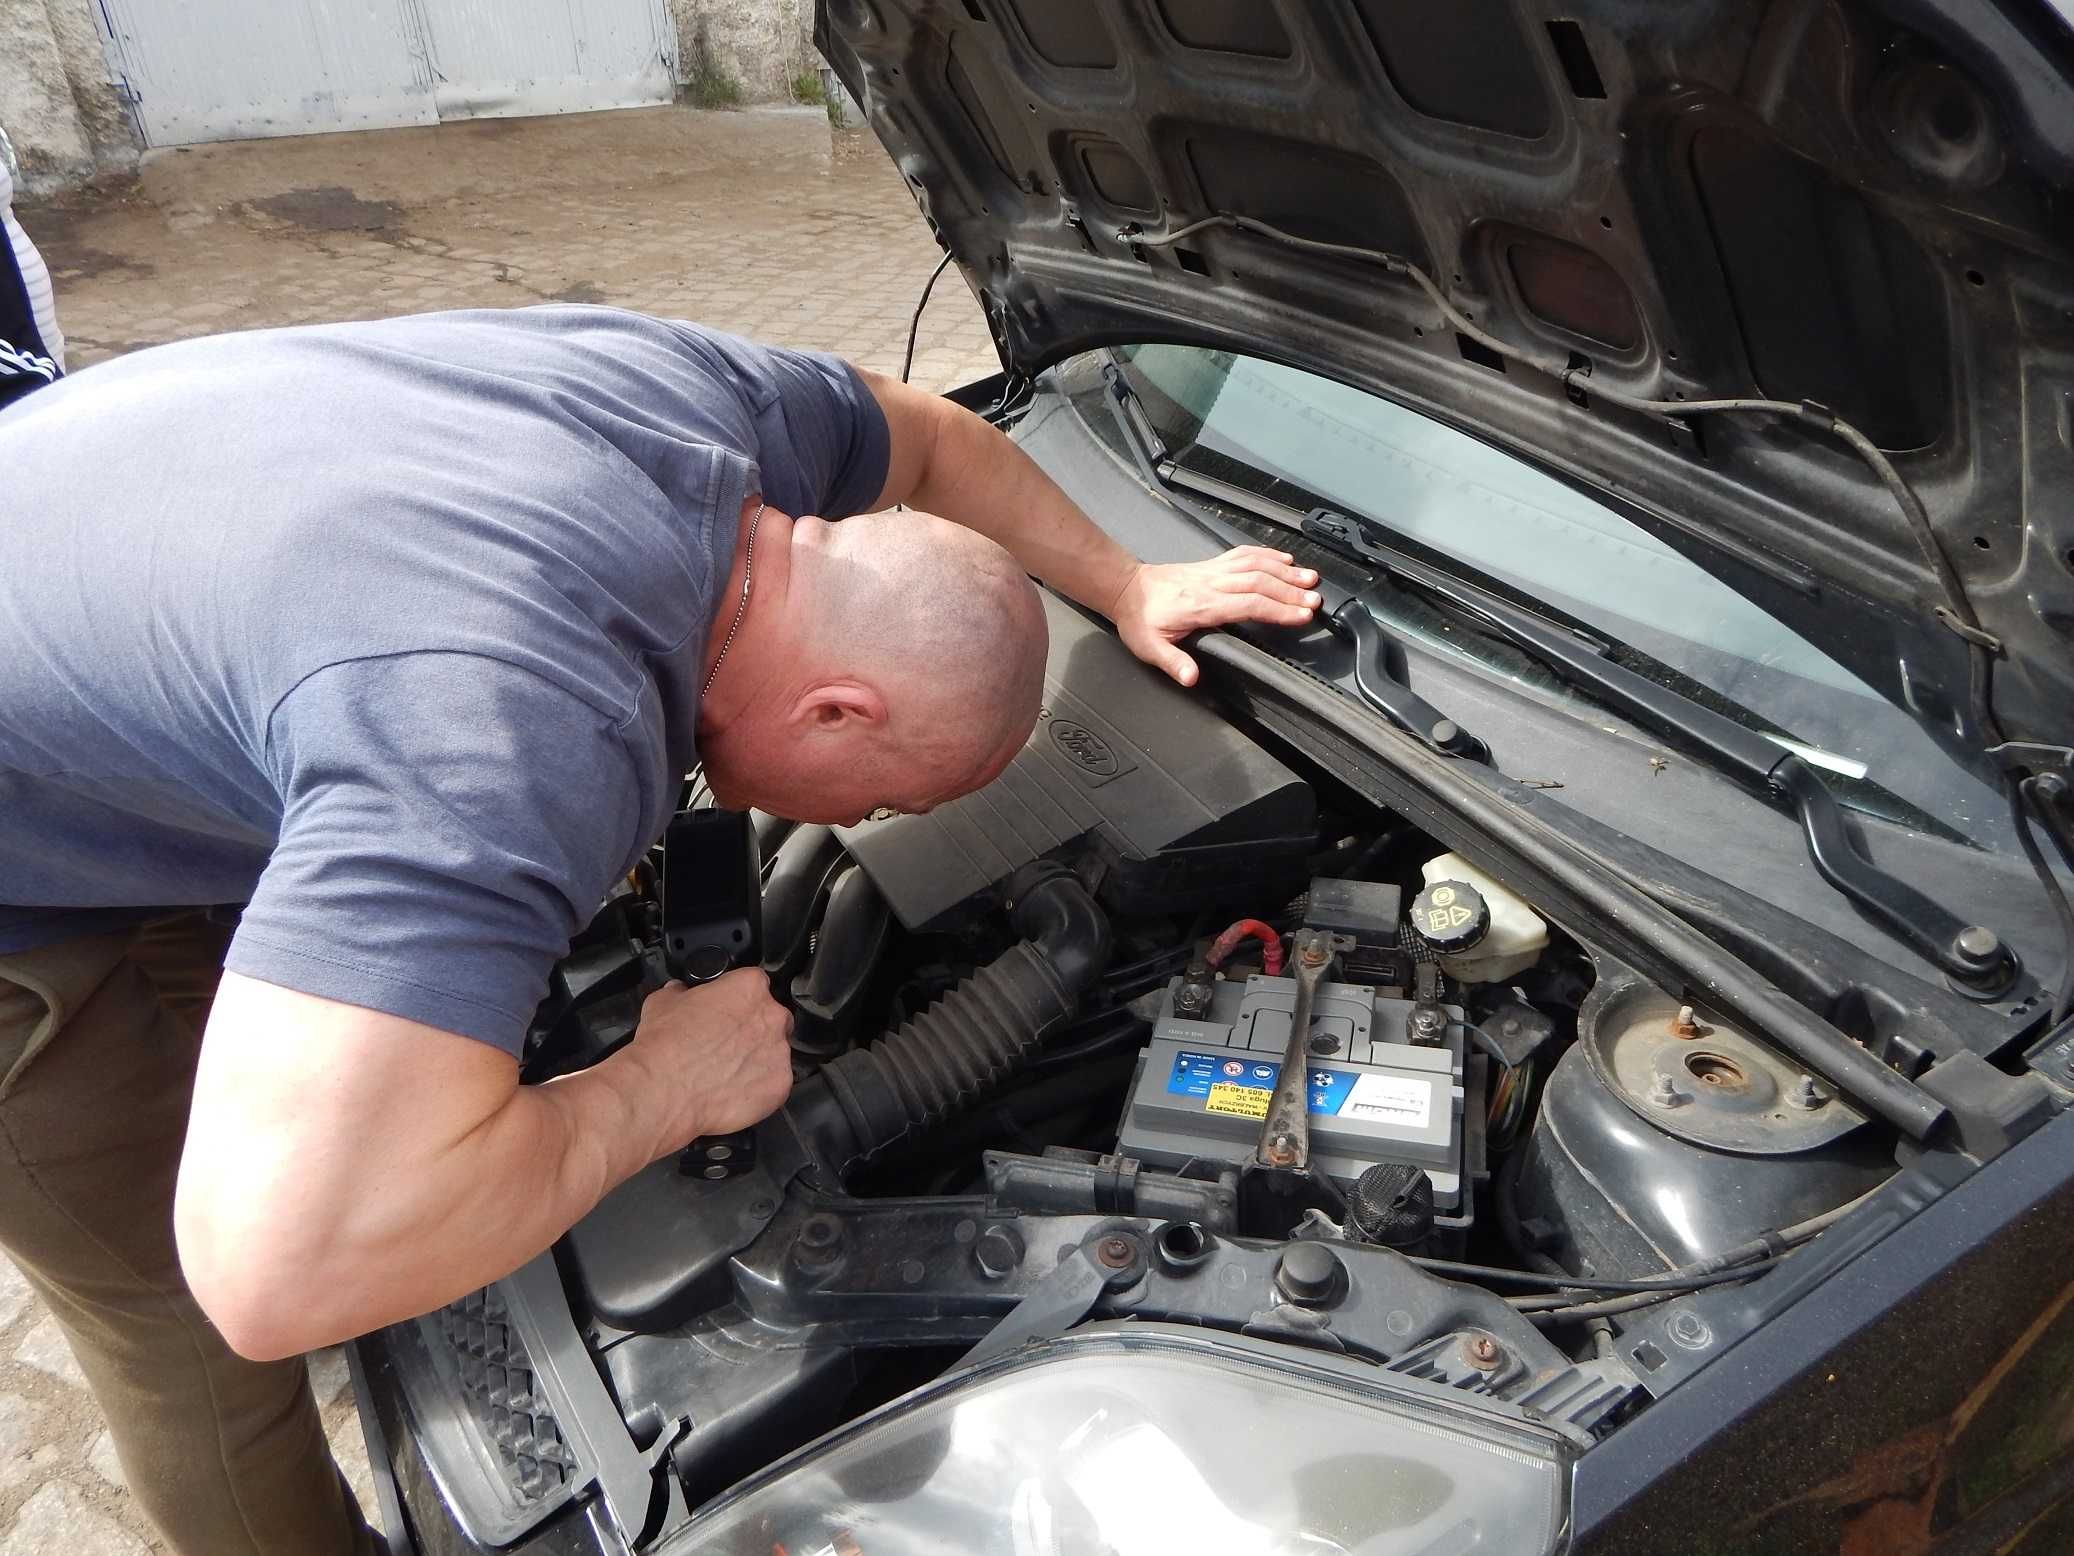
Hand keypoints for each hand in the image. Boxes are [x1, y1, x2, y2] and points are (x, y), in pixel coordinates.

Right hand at [624, 967, 793, 1155]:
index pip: (755, 983)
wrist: (663, 1092)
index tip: (727, 1011)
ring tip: (726, 1071)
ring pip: (775, 1052)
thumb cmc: (665, 1048)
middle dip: (753, 1030)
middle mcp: (772, 1017)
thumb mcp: (662, 1003)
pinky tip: (733, 1090)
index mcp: (749, 988)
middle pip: (772, 1018)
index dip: (739, 999)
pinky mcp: (781, 1085)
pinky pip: (776, 1083)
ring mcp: (780, 1052)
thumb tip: (678, 992)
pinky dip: (759, 1088)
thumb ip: (679, 992)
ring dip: (757, 1059)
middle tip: (726, 1044)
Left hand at [1108, 546, 1320, 685]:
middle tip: (1316, 599)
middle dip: (1291, 590)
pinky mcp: (1211, 564)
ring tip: (1310, 578)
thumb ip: (1173, 662)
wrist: (1125, 589)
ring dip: (1285, 570)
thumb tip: (1191, 677)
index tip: (1301, 614)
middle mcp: (1211, 583)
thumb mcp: (1149, 648)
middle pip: (1259, 582)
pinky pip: (1243, 554)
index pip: (1248, 604)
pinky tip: (1284, 558)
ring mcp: (1212, 570)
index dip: (1277, 609)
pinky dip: (1266, 554)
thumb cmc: (1139, 619)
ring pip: (1255, 565)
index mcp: (1201, 604)